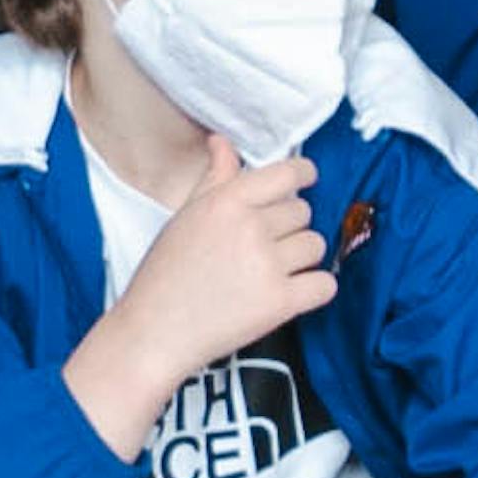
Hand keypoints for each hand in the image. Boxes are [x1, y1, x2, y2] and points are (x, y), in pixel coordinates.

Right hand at [71, 147, 344, 442]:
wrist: (151, 334)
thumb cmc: (164, 275)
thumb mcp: (184, 217)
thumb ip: (214, 179)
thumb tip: (223, 143)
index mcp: (226, 202)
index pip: (288, 173)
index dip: (303, 175)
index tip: (305, 181)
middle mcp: (250, 228)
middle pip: (303, 212)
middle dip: (289, 227)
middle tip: (262, 247)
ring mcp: (267, 266)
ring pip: (316, 246)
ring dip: (301, 258)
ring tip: (268, 272)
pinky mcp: (279, 303)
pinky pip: (325, 284)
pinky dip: (314, 289)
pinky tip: (292, 293)